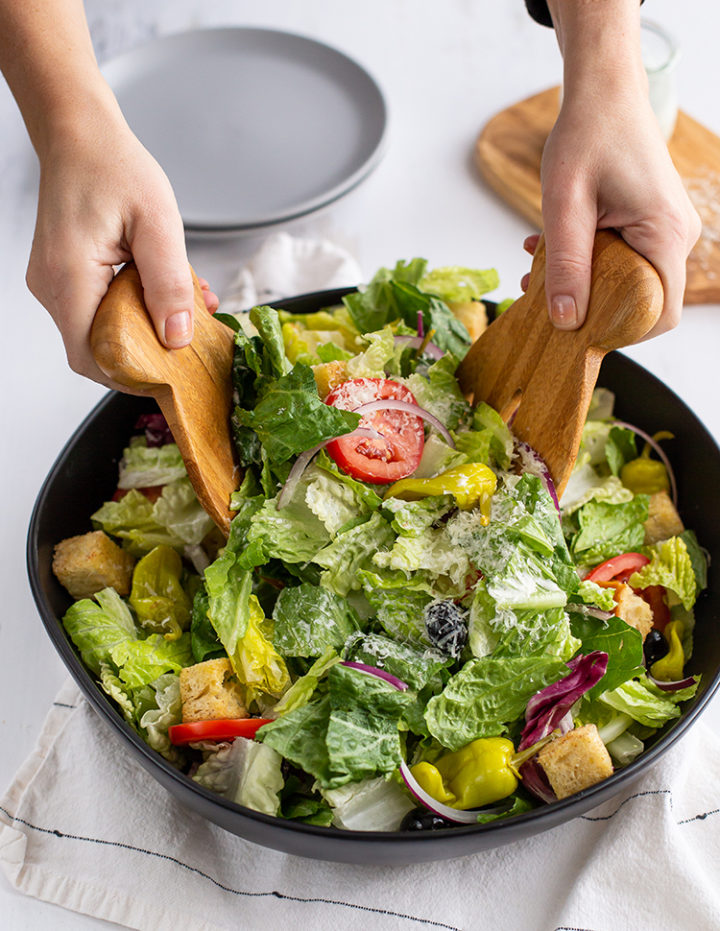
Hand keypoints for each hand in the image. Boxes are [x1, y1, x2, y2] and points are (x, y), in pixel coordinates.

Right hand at [26, 103, 217, 385]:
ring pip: (101, 329)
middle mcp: (52, 286)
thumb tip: (176, 336)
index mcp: (68, 277)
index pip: (92, 356)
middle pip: (98, 348)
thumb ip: (170, 284)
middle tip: (189, 334)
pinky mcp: (65, 277)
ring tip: (183, 304)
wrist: (82, 135)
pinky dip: (134, 306)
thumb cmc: (113, 166)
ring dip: (145, 325)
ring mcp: (55, 283)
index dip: (131, 375)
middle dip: (147, 349)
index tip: (170, 373)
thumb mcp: (158, 224)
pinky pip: (99, 308)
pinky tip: (161, 288)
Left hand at [538, 91, 699, 339]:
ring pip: (625, 281)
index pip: (659, 313)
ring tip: (536, 264)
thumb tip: (566, 321)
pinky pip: (620, 260)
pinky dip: (584, 261)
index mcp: (664, 234)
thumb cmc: (588, 134)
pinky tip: (548, 246)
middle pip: (639, 301)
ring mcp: (664, 231)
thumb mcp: (565, 206)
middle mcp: (674, 236)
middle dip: (588, 305)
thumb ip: (566, 265)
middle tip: (540, 291)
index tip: (575, 329)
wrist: (603, 92)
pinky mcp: (650, 225)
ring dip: (579, 280)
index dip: (620, 332)